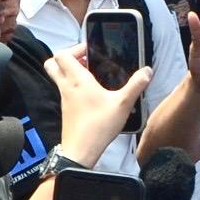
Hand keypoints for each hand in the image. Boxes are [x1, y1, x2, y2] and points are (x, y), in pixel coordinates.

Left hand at [45, 46, 148, 164]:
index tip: (90, 51)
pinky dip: (73, 85)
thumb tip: (147, 70)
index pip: (62, 54)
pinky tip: (91, 93)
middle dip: (67, 57)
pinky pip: (64, 90)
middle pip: (53, 63)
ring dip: (70, 71)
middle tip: (85, 60)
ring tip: (91, 75)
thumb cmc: (99, 125)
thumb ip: (136, 85)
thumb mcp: (123, 104)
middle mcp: (66, 87)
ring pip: (58, 77)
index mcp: (77, 80)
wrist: (81, 151)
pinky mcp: (66, 110)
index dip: (74, 48)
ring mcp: (64, 99)